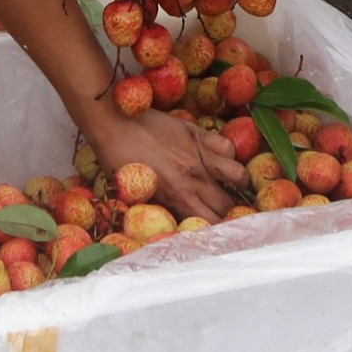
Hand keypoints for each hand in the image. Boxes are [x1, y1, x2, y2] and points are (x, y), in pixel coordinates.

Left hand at [80, 96, 248, 219]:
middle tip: (228, 210)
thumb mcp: (136, 194)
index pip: (211, 223)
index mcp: (177, 197)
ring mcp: (199, 155)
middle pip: (227, 204)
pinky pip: (227, 146)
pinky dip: (228, 153)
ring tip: (233, 183)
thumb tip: (176, 219)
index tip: (220, 228)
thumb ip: (162, 206)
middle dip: (230, 211)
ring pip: (238, 175)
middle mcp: (194, 179)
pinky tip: (220, 156)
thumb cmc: (116, 161)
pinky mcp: (197, 134)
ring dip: (238, 182)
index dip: (219, 228)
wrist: (113, 122)